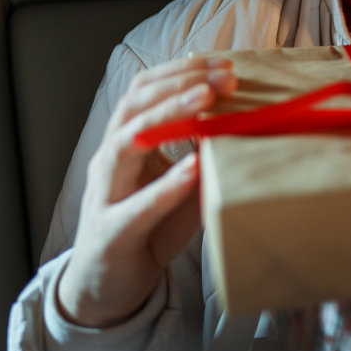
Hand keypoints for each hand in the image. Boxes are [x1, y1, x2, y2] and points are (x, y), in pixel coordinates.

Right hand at [56, 56, 235, 327]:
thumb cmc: (148, 228)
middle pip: (134, 107)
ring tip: (205, 99)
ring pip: (125, 144)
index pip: (144, 91)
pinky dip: (166, 185)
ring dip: (167, 116)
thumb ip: (202, 153)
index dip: (180, 72)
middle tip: (224, 75)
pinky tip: (193, 168)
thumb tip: (244, 120)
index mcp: (125, 142)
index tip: (223, 62)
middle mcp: (110, 161)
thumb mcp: (180, 184)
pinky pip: (137, 206)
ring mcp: (106, 196)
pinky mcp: (112, 233)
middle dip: (179, 85)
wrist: (107, 287)